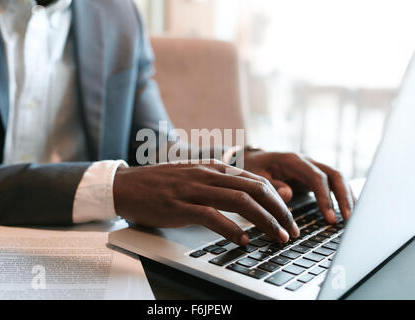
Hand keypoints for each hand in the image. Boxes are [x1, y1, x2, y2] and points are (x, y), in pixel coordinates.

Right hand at [113, 160, 299, 244]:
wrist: (127, 185)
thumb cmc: (162, 184)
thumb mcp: (194, 177)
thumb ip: (218, 183)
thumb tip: (243, 195)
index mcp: (214, 168)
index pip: (257, 181)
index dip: (278, 200)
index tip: (289, 218)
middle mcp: (208, 175)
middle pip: (256, 189)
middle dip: (279, 211)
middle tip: (291, 230)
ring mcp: (194, 189)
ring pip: (240, 201)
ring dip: (264, 221)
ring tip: (277, 237)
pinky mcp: (180, 205)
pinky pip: (212, 216)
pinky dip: (232, 229)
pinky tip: (243, 240)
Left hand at [243, 151, 354, 223]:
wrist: (251, 159)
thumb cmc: (252, 168)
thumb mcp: (255, 177)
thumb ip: (271, 186)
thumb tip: (289, 195)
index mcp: (292, 160)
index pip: (317, 178)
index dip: (326, 198)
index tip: (330, 218)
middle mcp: (306, 162)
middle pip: (334, 175)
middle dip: (344, 197)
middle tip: (350, 219)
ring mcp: (312, 168)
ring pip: (338, 179)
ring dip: (348, 197)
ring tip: (354, 218)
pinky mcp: (314, 176)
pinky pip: (333, 184)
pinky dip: (343, 196)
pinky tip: (349, 211)